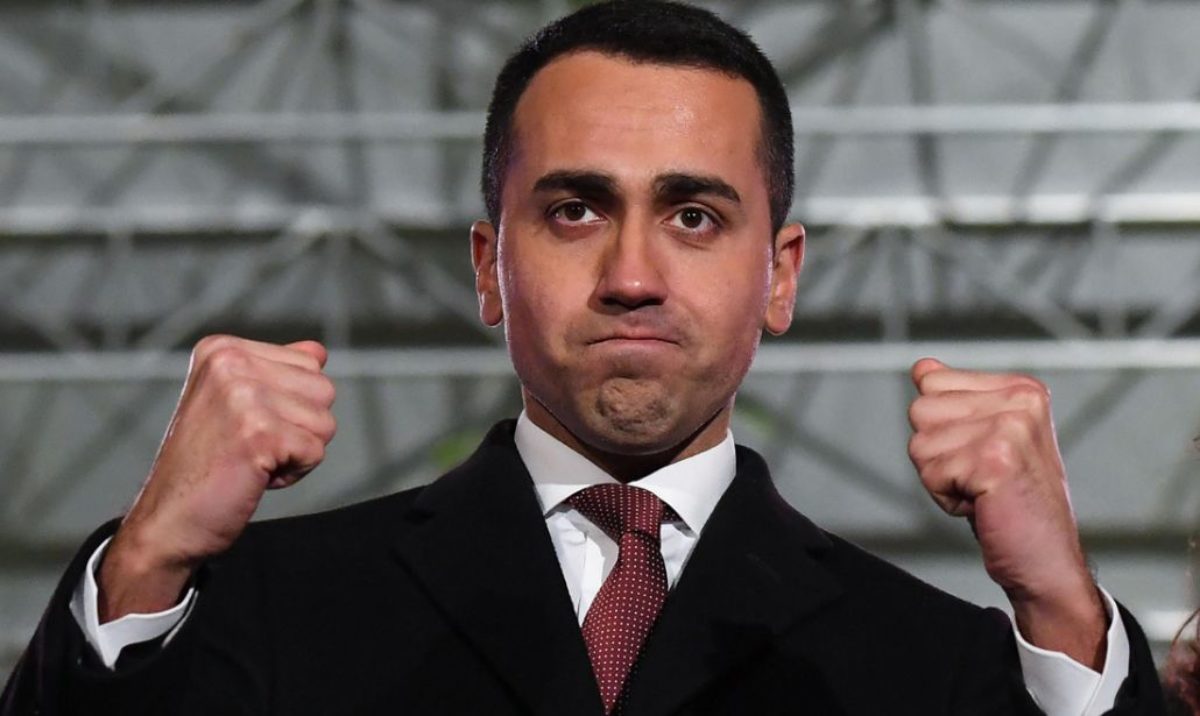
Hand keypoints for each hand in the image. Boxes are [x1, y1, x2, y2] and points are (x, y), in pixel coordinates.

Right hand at [99, 336, 336, 621]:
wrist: (167, 521)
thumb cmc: (203, 466)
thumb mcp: (235, 404)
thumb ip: (276, 372)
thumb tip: (317, 351)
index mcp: (222, 349)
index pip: (310, 363)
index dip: (290, 405)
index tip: (246, 425)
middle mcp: (230, 363)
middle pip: (323, 389)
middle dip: (300, 427)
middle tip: (250, 446)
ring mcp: (244, 397)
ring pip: (325, 422)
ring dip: (296, 451)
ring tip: (251, 460)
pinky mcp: (259, 433)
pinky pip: (316, 452)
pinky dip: (293, 473)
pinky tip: (253, 475)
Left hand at [907, 358, 1106, 668]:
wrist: (1047, 561)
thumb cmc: (1015, 503)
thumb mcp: (985, 439)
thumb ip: (954, 400)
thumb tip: (922, 367)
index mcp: (1021, 388)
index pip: (930, 382)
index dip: (942, 427)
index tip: (981, 453)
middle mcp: (1020, 400)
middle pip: (920, 410)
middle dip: (937, 452)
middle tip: (980, 477)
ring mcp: (1009, 428)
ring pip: (920, 443)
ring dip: (941, 477)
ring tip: (982, 491)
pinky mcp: (994, 460)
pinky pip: (930, 472)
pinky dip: (945, 498)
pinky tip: (982, 504)